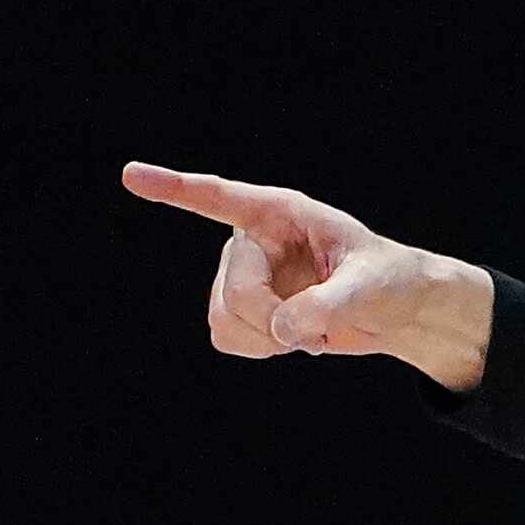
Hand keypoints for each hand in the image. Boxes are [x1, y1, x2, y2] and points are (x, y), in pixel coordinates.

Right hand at [120, 161, 494, 391]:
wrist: (393, 311)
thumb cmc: (389, 281)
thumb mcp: (370, 288)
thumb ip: (330, 305)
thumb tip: (281, 329)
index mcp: (281, 213)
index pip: (221, 198)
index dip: (175, 189)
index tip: (131, 176)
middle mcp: (252, 240)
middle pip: (233, 290)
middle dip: (272, 320)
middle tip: (317, 329)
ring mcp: (242, 274)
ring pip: (223, 318)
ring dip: (266, 338)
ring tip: (309, 329)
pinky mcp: (242, 308)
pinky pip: (226, 337)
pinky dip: (260, 349)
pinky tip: (291, 339)